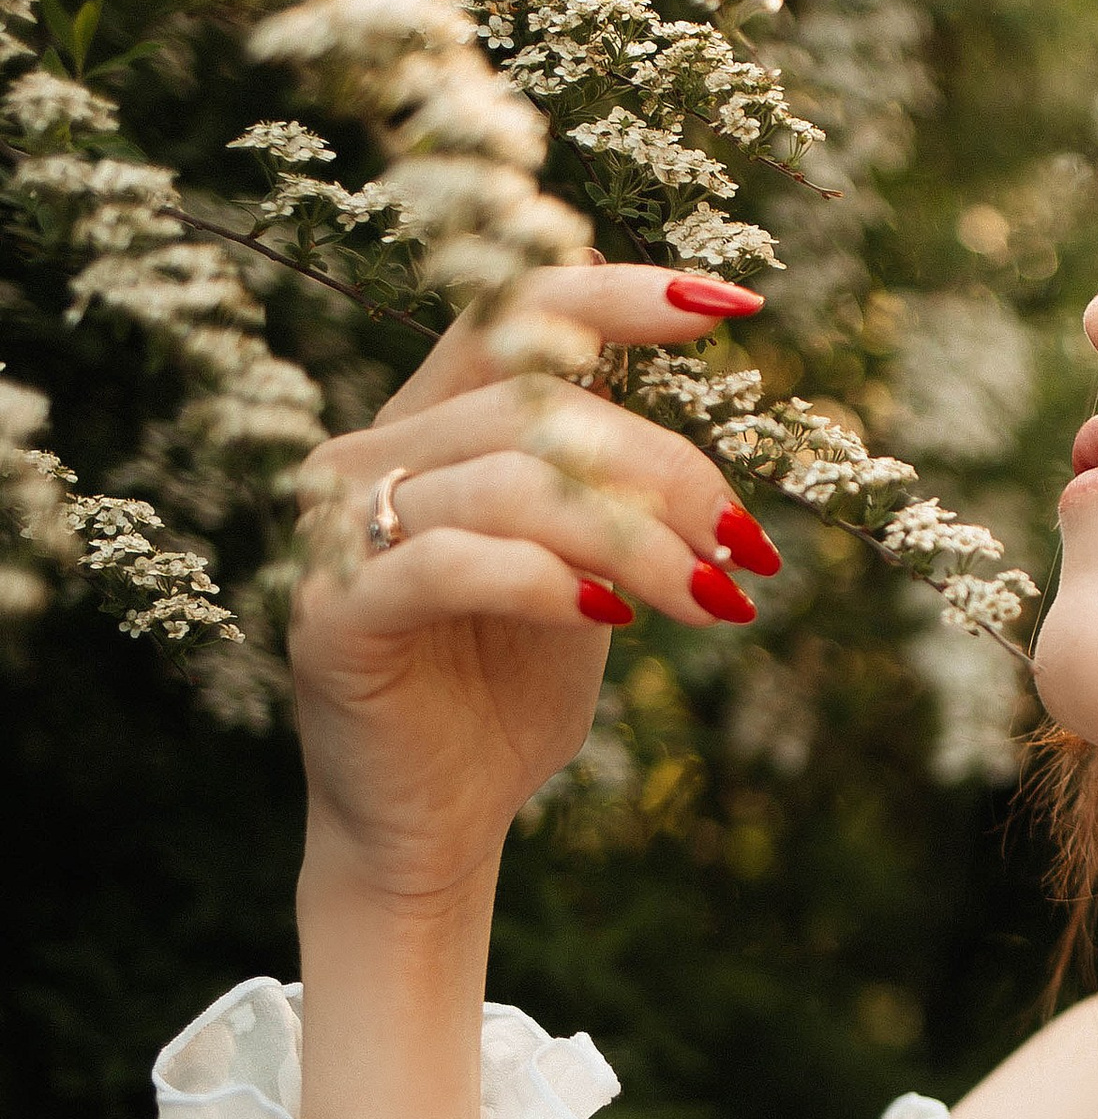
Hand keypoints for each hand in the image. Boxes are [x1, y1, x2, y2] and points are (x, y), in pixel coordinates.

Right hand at [290, 264, 769, 906]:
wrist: (438, 823)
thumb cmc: (510, 690)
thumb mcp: (592, 574)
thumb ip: (623, 499)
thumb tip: (722, 467)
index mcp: (432, 424)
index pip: (513, 313)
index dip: (617, 295)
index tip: (732, 311)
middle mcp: (371, 455)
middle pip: (538, 406)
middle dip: (666, 474)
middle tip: (743, 550)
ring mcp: (338, 531)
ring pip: (511, 482)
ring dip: (637, 541)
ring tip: (712, 601)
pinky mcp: (332, 614)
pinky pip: (451, 563)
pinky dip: (548, 582)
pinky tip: (611, 620)